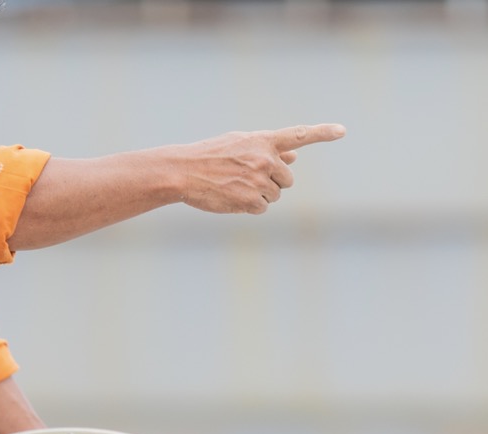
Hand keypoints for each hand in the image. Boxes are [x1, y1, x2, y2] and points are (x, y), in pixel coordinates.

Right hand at [178, 123, 345, 214]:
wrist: (185, 172)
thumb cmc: (210, 156)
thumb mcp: (240, 144)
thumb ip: (268, 149)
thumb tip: (295, 157)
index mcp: (264, 141)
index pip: (299, 135)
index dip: (323, 133)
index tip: (342, 131)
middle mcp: (266, 159)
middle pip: (287, 179)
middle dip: (273, 182)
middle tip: (248, 179)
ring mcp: (259, 180)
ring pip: (275, 195)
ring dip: (260, 195)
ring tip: (235, 187)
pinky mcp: (250, 200)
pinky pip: (262, 208)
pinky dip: (250, 206)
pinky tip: (233, 198)